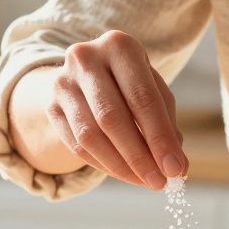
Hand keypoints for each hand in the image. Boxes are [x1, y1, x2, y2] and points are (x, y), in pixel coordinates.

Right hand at [44, 30, 186, 189]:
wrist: (87, 71)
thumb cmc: (131, 82)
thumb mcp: (152, 91)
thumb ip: (167, 125)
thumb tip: (177, 167)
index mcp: (119, 45)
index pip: (141, 97)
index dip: (160, 137)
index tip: (175, 169)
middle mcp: (86, 58)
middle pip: (112, 117)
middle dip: (139, 156)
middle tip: (160, 182)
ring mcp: (63, 82)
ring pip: (90, 135)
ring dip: (120, 166)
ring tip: (144, 181)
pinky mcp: (50, 106)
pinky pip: (76, 145)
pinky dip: (103, 165)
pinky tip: (124, 174)